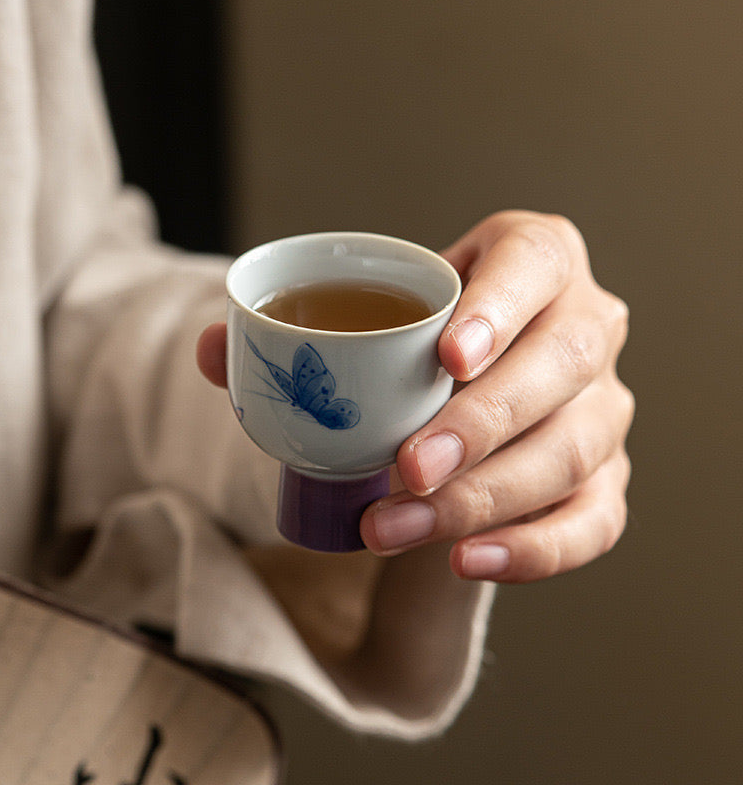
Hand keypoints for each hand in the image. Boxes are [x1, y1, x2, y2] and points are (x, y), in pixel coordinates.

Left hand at [197, 210, 632, 582]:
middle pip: (561, 366)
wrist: (459, 399)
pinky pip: (594, 519)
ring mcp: (604, 406)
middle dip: (480, 423)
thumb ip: (293, 332)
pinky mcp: (605, 475)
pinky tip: (467, 560)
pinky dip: (534, 549)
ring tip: (396, 526)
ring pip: (572, 451)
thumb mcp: (372, 319)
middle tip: (404, 468)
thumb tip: (215, 349)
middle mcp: (587, 325)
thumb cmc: (416, 348)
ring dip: (484, 497)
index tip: (446, 356)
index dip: (501, 305)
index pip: (537, 263)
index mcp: (537, 260)